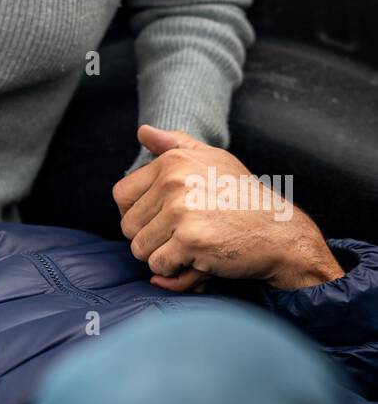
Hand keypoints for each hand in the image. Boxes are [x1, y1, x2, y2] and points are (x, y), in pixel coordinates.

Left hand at [112, 125, 344, 292]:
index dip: (137, 214)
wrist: (280, 233)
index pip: (121, 195)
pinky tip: (197, 260)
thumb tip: (142, 132)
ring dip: (161, 256)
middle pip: (128, 225)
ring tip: (190, 248)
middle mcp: (173, 181)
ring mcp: (181, 210)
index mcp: (172, 161)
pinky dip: (174, 271)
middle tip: (180, 237)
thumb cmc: (244, 197)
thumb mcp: (213, 159)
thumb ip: (175, 144)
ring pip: (139, 248)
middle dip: (149, 238)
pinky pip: (158, 265)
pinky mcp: (190, 240)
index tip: (160, 220)